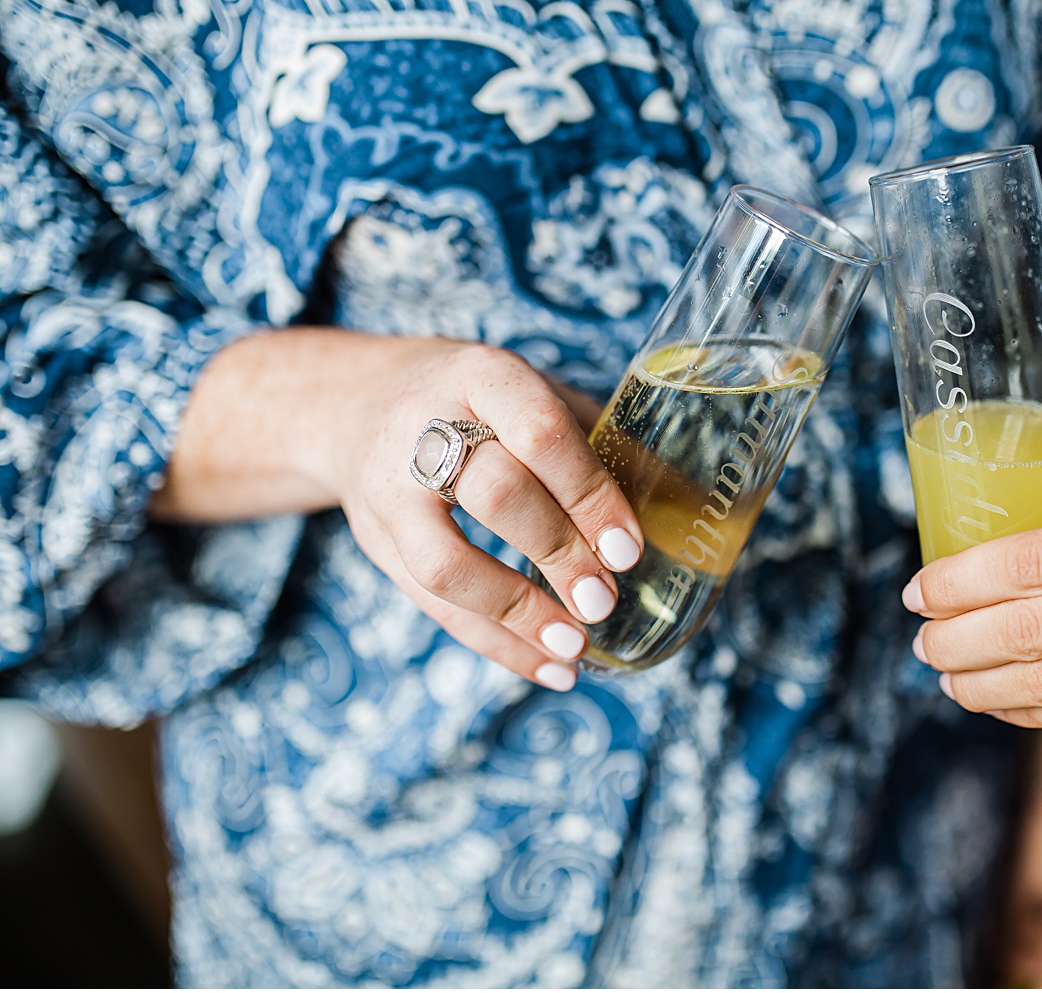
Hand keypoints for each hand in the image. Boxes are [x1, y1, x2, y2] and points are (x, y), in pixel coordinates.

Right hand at [153, 329, 644, 690]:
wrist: (356, 404)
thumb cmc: (478, 402)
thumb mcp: (531, 394)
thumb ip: (599, 442)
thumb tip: (684, 505)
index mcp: (480, 376)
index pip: (537, 432)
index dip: (587, 493)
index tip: (628, 548)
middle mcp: (424, 426)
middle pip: (492, 493)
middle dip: (556, 552)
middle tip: (605, 600)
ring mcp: (389, 489)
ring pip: (445, 561)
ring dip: (517, 613)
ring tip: (576, 645)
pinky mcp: (377, 542)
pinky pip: (433, 606)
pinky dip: (495, 644)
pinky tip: (547, 666)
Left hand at [905, 494, 1041, 794]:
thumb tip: (1022, 564)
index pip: (1036, 555)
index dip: (964, 577)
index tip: (922, 587)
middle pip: (1030, 623)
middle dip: (957, 636)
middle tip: (919, 637)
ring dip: (984, 683)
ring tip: (946, 675)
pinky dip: (1035, 712)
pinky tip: (1002, 704)